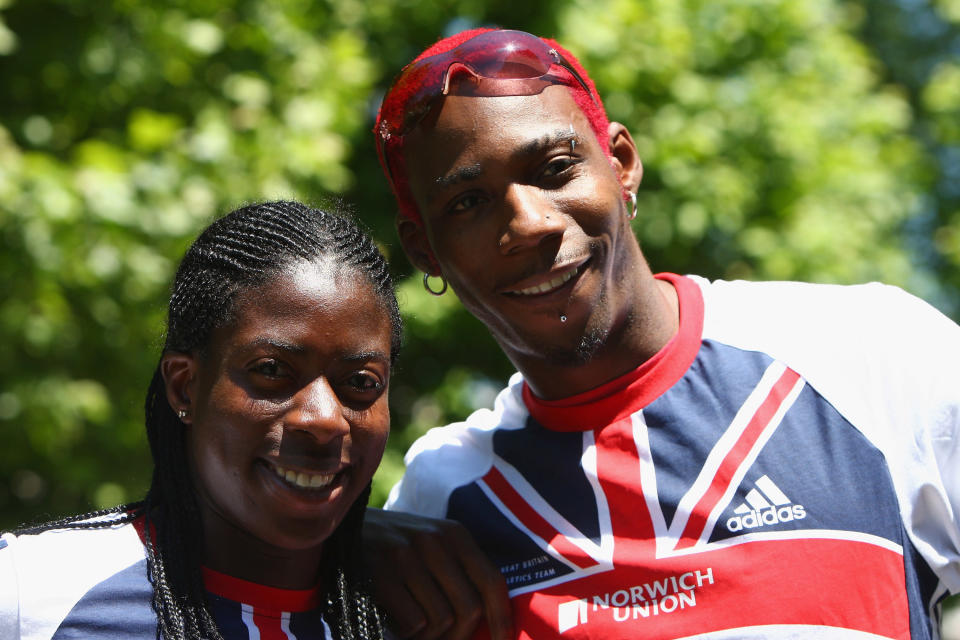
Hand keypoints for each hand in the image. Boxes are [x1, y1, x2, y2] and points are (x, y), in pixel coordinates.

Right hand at [363, 508, 512, 639]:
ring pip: (441, 620)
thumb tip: (490, 619)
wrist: (338, 532)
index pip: (492, 581)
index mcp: (454, 534)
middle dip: (459, 636)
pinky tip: (395, 622)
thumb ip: (460, 572)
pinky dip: (407, 633)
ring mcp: (405, 556)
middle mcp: (434, 540)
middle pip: (469, 608)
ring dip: (429, 637)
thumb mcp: (431, 546)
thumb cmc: (393, 549)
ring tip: (414, 628)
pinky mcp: (380, 574)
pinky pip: (413, 623)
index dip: (502, 617)